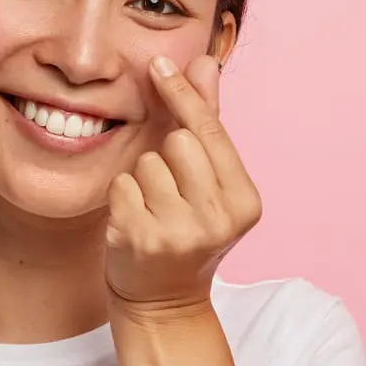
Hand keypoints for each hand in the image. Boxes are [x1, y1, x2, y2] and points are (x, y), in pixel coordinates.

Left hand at [104, 52, 262, 315]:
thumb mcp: (209, 184)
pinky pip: (121, 186)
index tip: (159, 62)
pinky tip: (135, 222)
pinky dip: (122, 198)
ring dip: (142, 179)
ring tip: (153, 210)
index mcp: (244, 201)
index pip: (211, 132)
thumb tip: (206, 62)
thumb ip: (207, 122)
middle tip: (170, 191)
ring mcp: (180, 233)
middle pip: (178, 143)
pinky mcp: (142, 241)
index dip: (183, 94)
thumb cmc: (186, 232)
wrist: (164, 303)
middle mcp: (218, 219)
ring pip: (146, 163)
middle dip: (166, 155)